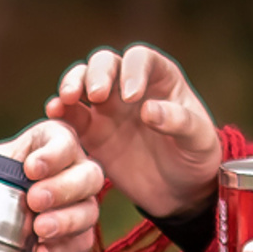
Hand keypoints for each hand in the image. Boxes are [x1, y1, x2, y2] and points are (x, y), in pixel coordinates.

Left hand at [0, 119, 105, 251]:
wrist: (12, 208)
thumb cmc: (5, 176)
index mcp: (57, 142)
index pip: (65, 142)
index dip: (53, 155)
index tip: (30, 168)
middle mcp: (80, 169)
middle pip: (89, 176)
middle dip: (62, 189)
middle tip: (35, 200)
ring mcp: (86, 203)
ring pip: (89, 211)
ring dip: (65, 221)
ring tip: (39, 230)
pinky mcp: (83, 233)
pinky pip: (82, 243)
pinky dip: (61, 250)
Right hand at [44, 45, 223, 219]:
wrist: (179, 193)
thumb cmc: (195, 159)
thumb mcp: (199, 141)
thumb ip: (180, 122)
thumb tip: (148, 110)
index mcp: (160, 78)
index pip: (140, 58)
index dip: (133, 70)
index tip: (132, 97)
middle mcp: (129, 85)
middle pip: (105, 62)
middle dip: (96, 72)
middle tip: (97, 95)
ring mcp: (107, 107)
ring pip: (81, 81)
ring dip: (72, 84)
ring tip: (67, 99)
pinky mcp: (91, 132)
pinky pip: (70, 114)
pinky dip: (59, 110)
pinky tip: (53, 114)